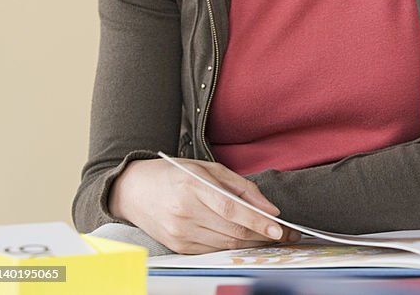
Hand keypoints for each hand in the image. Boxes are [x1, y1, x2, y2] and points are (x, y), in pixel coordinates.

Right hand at [108, 158, 300, 253]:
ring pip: (227, 245)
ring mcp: (180, 233)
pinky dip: (233, 247)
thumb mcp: (209, 169)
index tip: (280, 229)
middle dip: (264, 235)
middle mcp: (185, 213)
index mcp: (194, 187)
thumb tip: (269, 209)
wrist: (133, 190)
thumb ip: (242, 187)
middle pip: (233, 231)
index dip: (258, 221)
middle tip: (286, 235)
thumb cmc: (174, 175)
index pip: (232, 209)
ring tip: (271, 237)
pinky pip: (214, 251)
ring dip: (252, 243)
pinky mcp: (178, 246)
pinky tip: (246, 240)